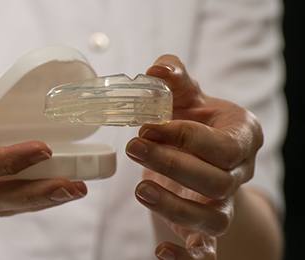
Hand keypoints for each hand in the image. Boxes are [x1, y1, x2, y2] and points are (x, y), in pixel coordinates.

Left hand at [125, 55, 262, 258]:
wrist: (200, 153)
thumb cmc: (192, 118)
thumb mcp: (185, 94)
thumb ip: (173, 78)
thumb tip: (158, 68)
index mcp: (241, 137)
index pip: (222, 145)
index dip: (186, 138)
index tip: (147, 126)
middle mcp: (239, 173)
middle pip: (216, 180)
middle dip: (172, 164)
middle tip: (133, 147)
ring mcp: (224, 204)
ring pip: (212, 218)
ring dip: (175, 207)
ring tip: (140, 189)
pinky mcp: (205, 229)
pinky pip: (205, 250)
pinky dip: (186, 256)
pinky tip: (161, 250)